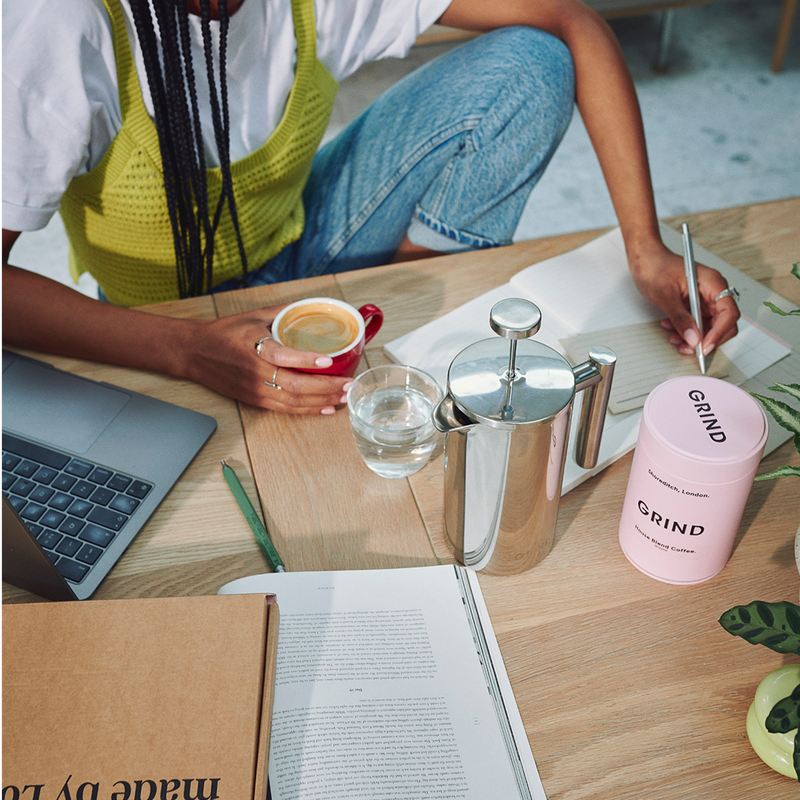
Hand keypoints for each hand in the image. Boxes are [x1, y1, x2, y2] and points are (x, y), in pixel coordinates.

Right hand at [178, 306, 352, 413]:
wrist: (194, 352)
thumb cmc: (225, 332)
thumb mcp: (253, 316)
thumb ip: (283, 313)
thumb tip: (311, 306)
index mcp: (254, 347)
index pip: (283, 356)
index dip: (307, 359)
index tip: (329, 360)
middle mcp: (255, 372)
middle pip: (295, 385)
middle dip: (326, 387)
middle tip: (349, 383)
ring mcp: (255, 389)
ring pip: (294, 400)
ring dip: (322, 401)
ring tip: (344, 396)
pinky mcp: (255, 400)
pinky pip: (286, 409)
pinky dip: (309, 410)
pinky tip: (326, 408)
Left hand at [628, 239, 739, 357]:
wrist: (644, 258)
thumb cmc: (655, 268)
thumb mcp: (666, 296)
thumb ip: (680, 318)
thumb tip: (694, 339)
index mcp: (713, 283)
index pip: (728, 312)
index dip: (719, 332)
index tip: (704, 346)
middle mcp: (713, 290)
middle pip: (723, 322)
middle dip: (707, 338)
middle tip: (688, 349)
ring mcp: (704, 297)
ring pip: (709, 325)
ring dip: (694, 337)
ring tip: (674, 339)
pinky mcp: (694, 303)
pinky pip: (697, 322)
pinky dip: (686, 329)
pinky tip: (670, 328)